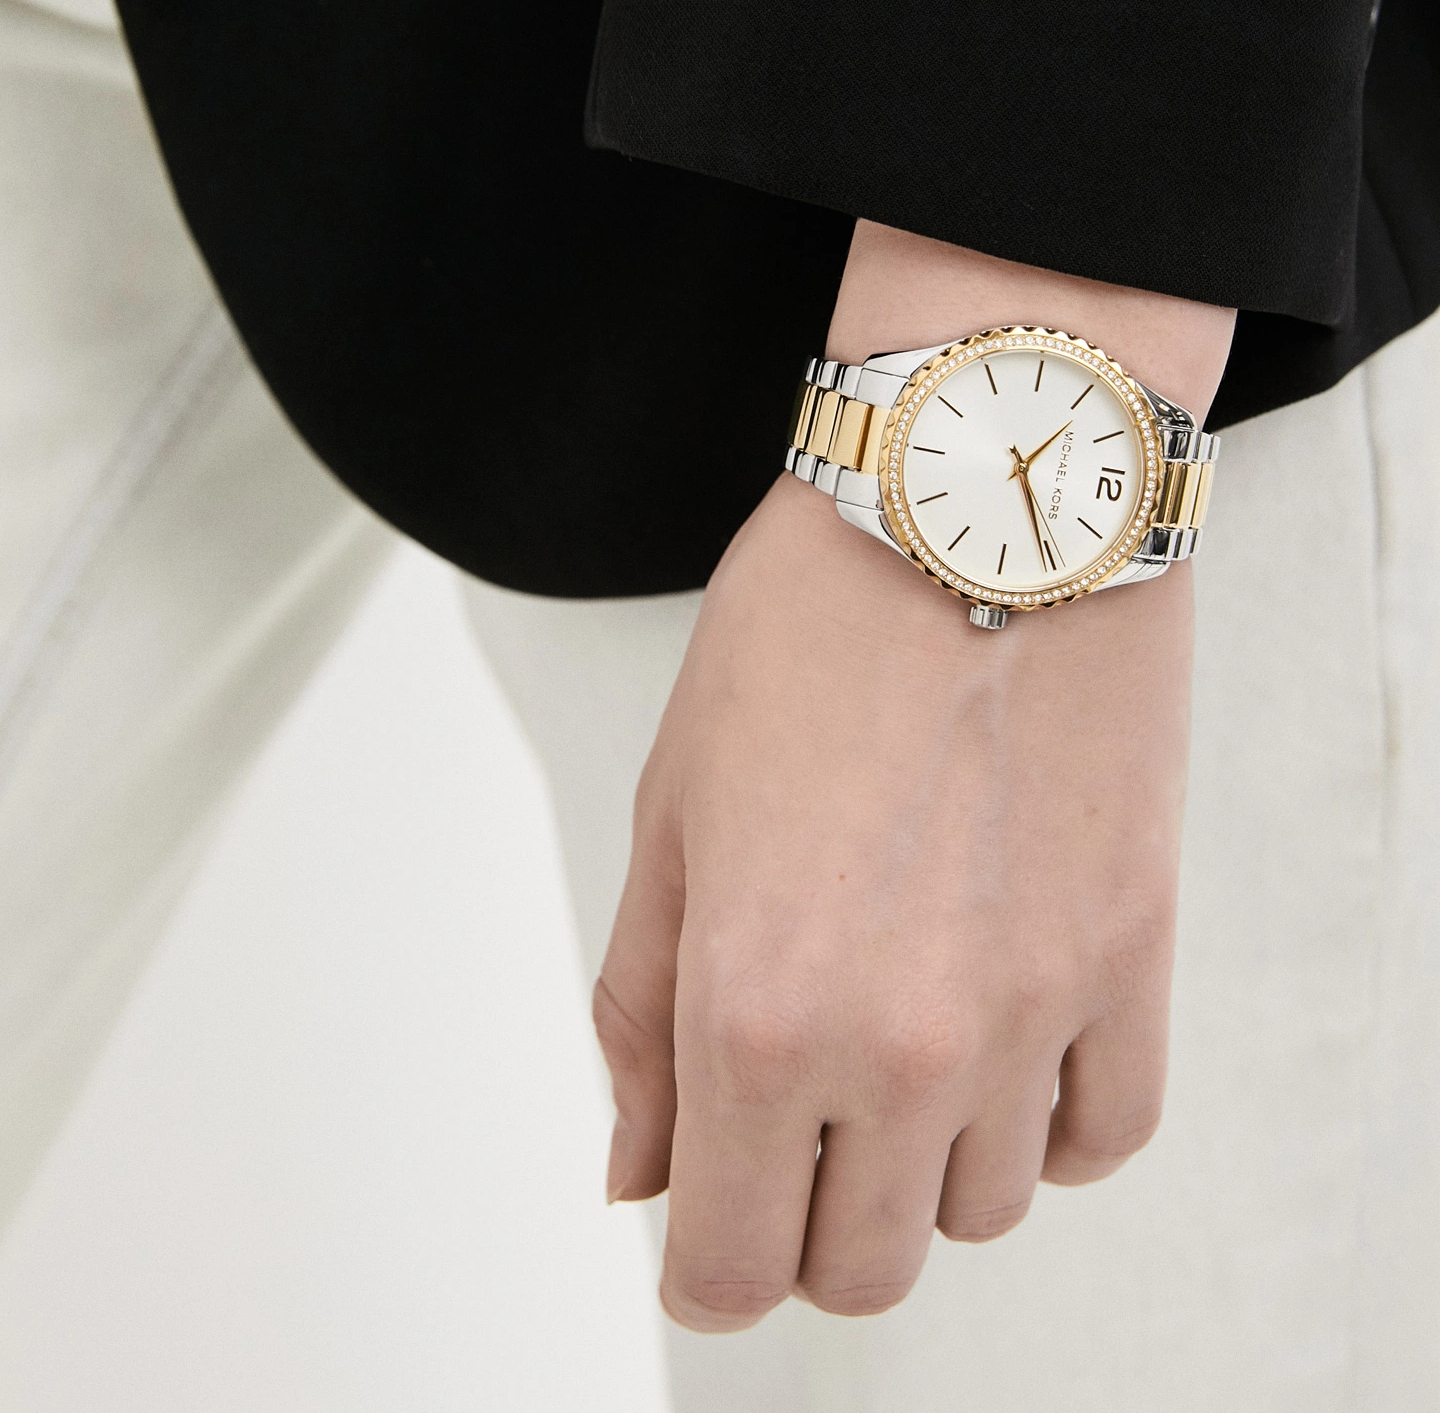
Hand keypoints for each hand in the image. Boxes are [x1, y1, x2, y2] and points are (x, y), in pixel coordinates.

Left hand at [595, 223, 1233, 1330]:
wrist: (972, 502)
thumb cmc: (808, 625)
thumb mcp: (669, 815)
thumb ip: (641, 1016)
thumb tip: (641, 1175)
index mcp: (754, 1013)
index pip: (729, 1264)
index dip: (701, 1261)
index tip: (704, 1222)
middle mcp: (900, 1047)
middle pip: (861, 1268)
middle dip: (804, 1224)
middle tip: (789, 1127)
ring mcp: (1031, 1015)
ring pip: (981, 1213)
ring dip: (926, 1165)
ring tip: (895, 1036)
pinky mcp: (1130, 960)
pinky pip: (1101, 1136)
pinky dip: (1048, 1125)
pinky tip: (1003, 1048)